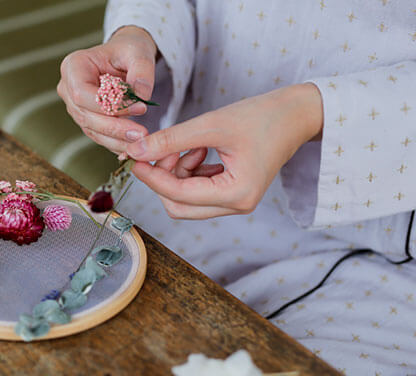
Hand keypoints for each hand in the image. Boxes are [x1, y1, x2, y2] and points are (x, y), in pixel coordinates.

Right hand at [57, 26, 157, 154]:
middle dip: (114, 127)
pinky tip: (132, 145)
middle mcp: (67, 88)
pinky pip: (98, 135)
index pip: (82, 94)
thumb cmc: (128, 50)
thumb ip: (142, 71)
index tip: (138, 107)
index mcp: (73, 66)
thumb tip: (142, 95)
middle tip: (140, 134)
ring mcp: (75, 106)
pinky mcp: (86, 119)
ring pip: (92, 129)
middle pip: (85, 115)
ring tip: (140, 140)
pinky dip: (115, 141)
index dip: (108, 105)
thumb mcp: (138, 53)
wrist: (126, 57)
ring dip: (116, 139)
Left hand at [126, 83, 323, 218]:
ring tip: (189, 145)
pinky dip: (189, 173)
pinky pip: (197, 192)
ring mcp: (236, 203)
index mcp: (237, 194)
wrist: (296, 114)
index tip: (134, 158)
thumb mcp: (211, 124)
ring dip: (176, 174)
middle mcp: (238, 205)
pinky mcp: (232, 194)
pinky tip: (197, 150)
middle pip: (178, 206)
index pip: (179, 195)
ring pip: (185, 200)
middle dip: (164, 178)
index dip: (152, 177)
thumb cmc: (261, 116)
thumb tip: (135, 151)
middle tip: (163, 149)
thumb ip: (171, 140)